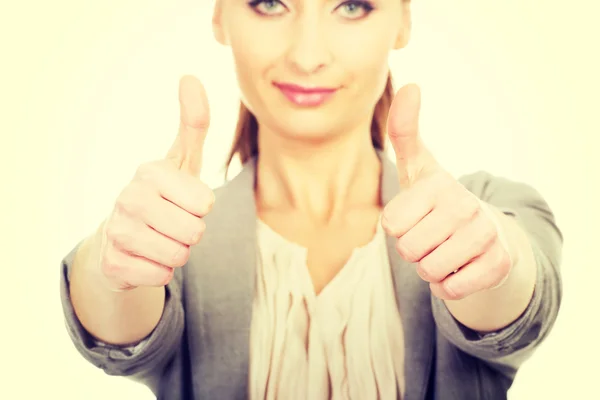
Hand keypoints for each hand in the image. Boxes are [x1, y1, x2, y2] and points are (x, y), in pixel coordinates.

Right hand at [98, 75, 213, 291]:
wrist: (121, 237)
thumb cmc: (163, 196)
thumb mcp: (181, 161)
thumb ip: (193, 123)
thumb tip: (190, 76)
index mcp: (150, 172)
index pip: (206, 204)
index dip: (201, 208)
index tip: (181, 201)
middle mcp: (128, 198)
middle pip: (195, 232)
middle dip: (191, 233)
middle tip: (171, 223)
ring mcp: (117, 231)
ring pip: (180, 256)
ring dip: (177, 253)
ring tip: (159, 238)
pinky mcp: (113, 263)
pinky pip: (162, 276)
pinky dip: (160, 272)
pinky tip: (145, 257)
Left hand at [381, 84, 512, 299]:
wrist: (487, 232)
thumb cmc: (438, 199)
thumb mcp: (419, 167)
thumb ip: (404, 131)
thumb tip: (411, 85)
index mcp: (438, 184)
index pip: (390, 224)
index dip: (397, 225)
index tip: (415, 214)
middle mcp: (464, 206)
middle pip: (407, 250)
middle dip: (413, 248)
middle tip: (431, 234)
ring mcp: (484, 236)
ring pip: (427, 271)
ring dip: (430, 267)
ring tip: (445, 248)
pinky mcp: (497, 265)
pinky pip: (449, 290)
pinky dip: (447, 285)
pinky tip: (459, 266)